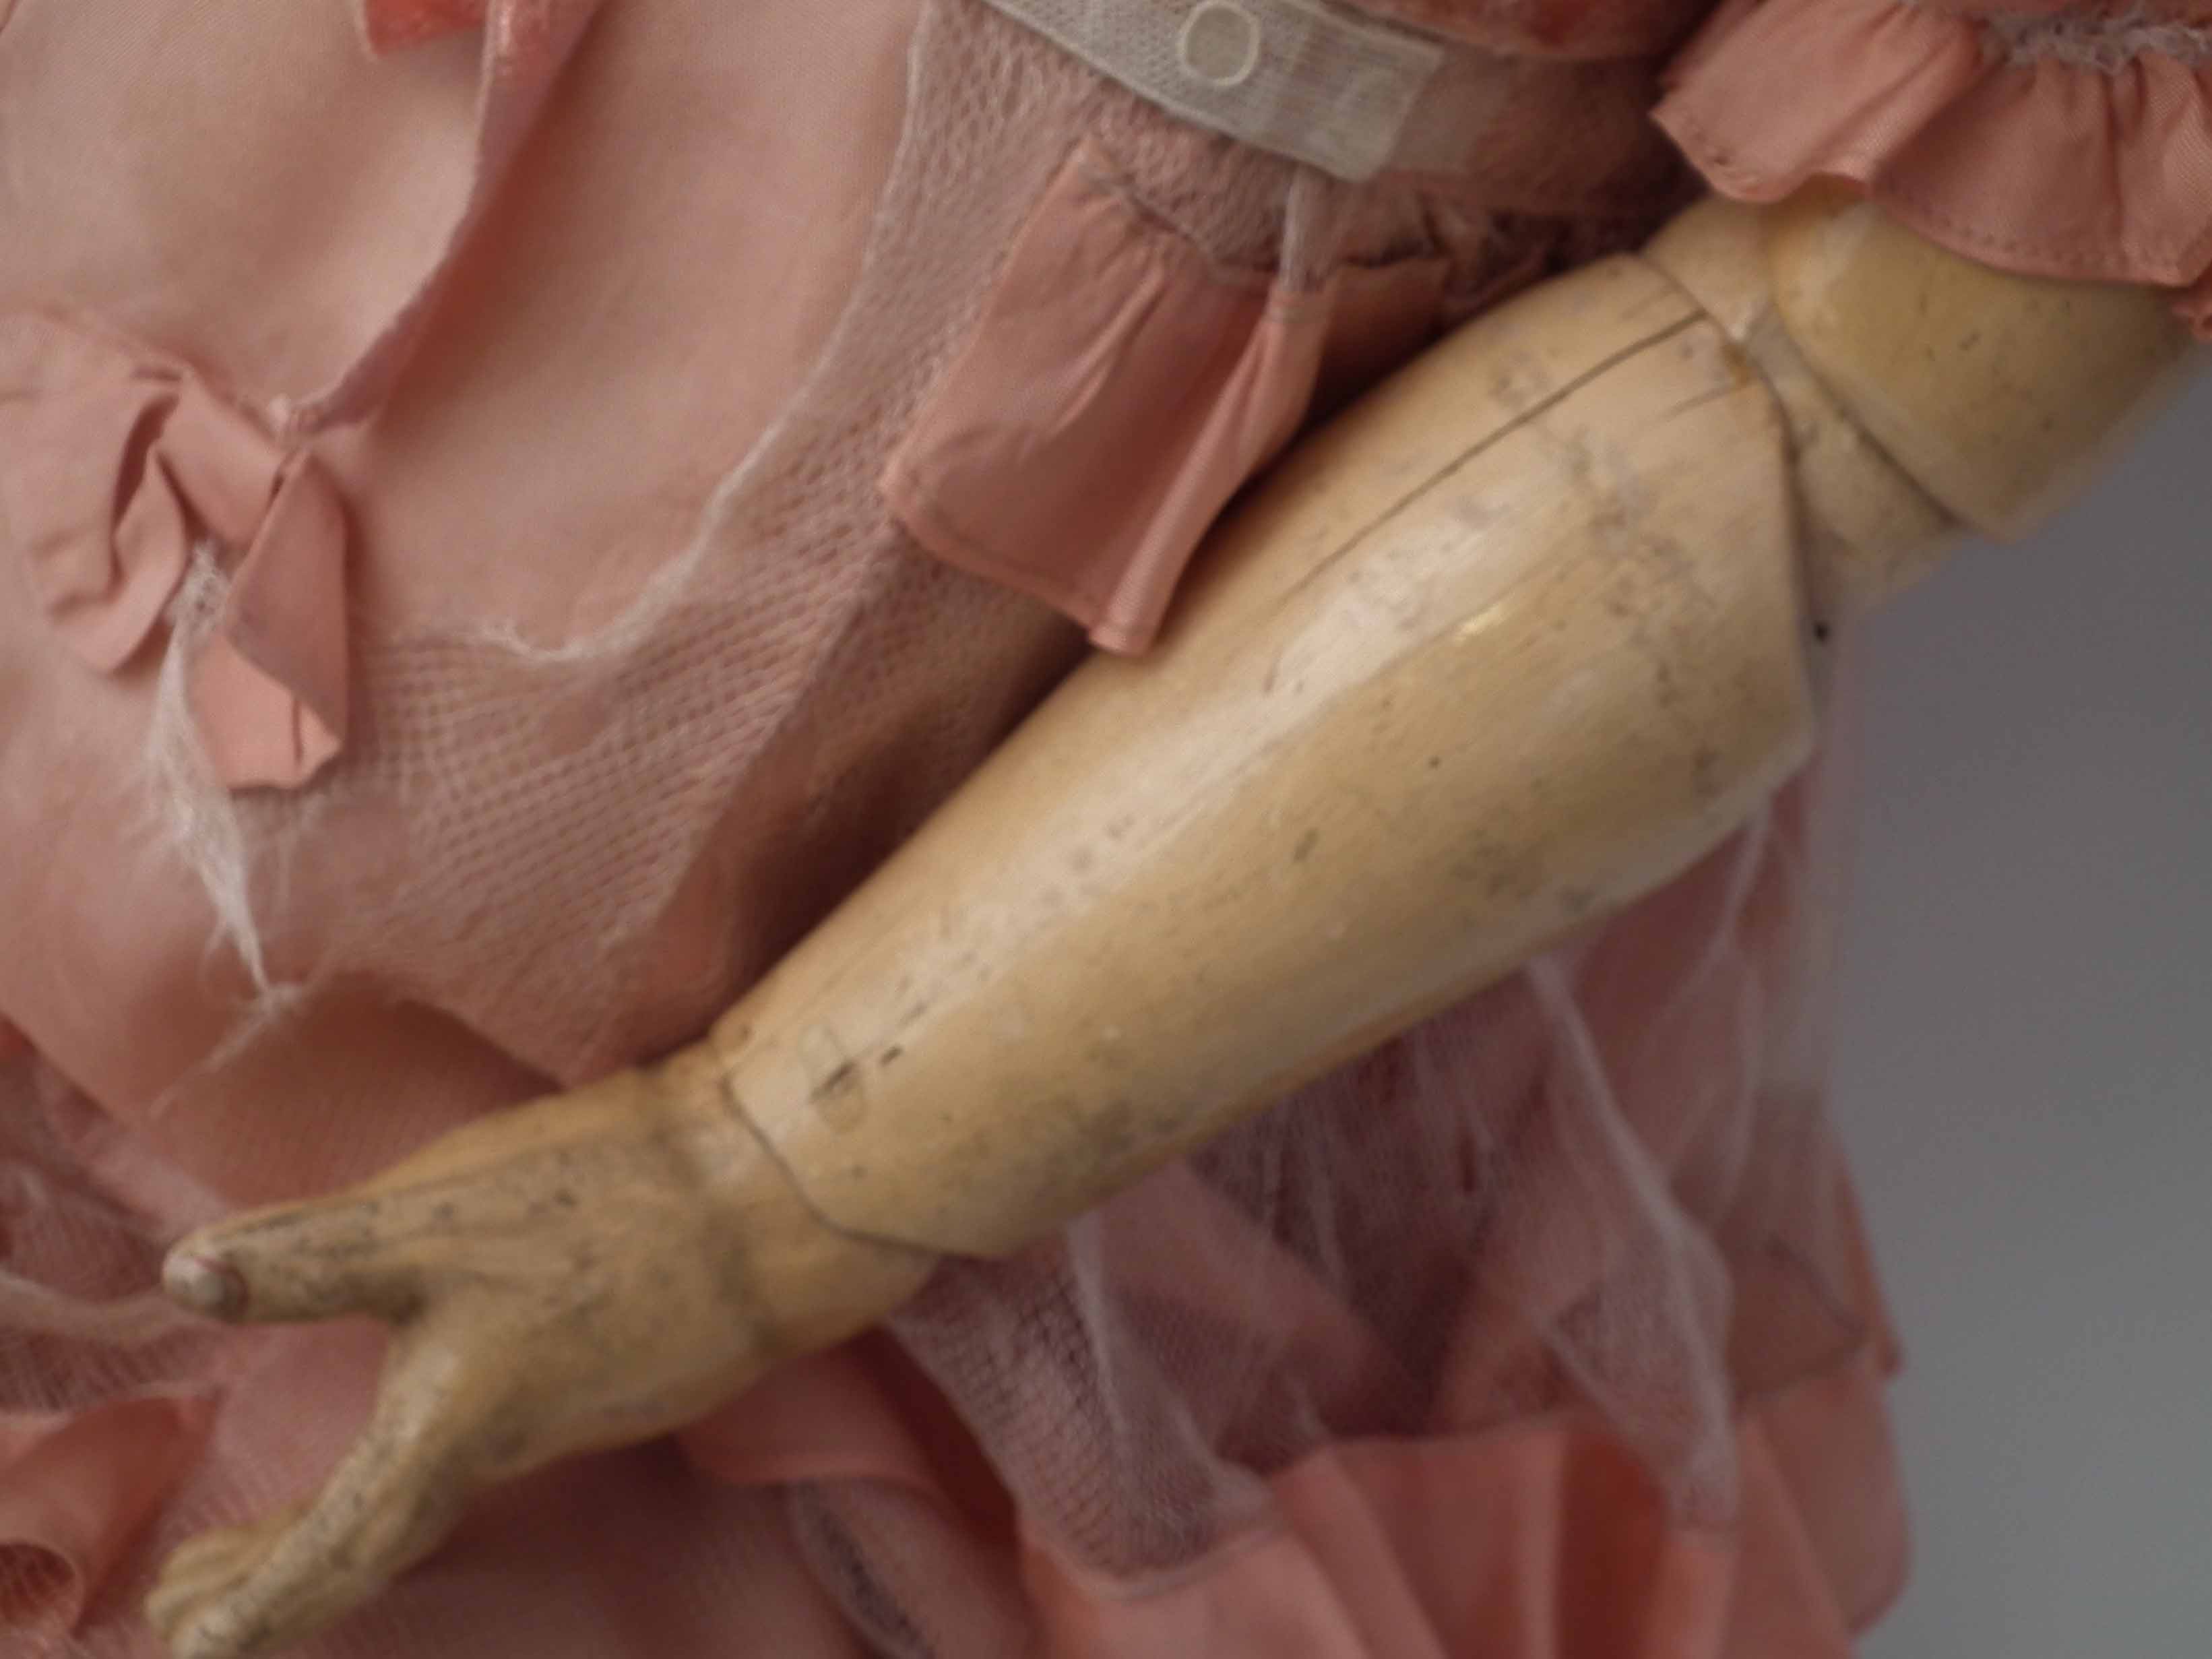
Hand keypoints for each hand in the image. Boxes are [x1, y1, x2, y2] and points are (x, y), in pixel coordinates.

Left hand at [144, 1047, 932, 1658]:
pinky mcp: (612, 1355)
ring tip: (279, 1524)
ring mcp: (572, 1400)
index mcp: (453, 1425)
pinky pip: (481, 1441)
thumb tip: (184, 1274)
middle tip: (192, 1591)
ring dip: (344, 1515)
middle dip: (282, 1564)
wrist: (777, 1190)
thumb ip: (310, 1254)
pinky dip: (412, 1462)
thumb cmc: (605, 1207)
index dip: (258, 1597)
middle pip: (379, 1527)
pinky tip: (420, 1405)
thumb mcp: (433, 1221)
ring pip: (427, 1487)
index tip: (184, 1638)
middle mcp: (510, 1436)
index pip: (336, 1543)